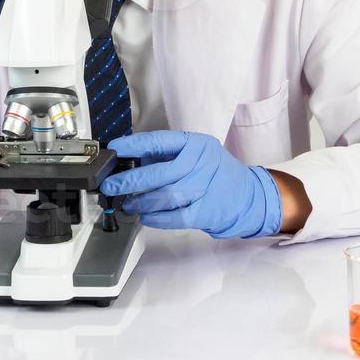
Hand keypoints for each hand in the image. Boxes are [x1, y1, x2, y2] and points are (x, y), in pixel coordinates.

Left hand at [100, 130, 282, 238]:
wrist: (248, 196)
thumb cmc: (215, 172)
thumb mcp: (197, 153)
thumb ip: (168, 156)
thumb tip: (131, 162)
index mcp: (196, 144)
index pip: (159, 141)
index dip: (133, 146)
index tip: (114, 149)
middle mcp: (200, 164)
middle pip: (158, 172)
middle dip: (129, 180)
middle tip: (110, 185)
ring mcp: (204, 189)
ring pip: (164, 196)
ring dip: (140, 201)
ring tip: (126, 203)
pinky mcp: (205, 212)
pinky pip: (173, 217)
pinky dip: (155, 218)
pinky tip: (144, 216)